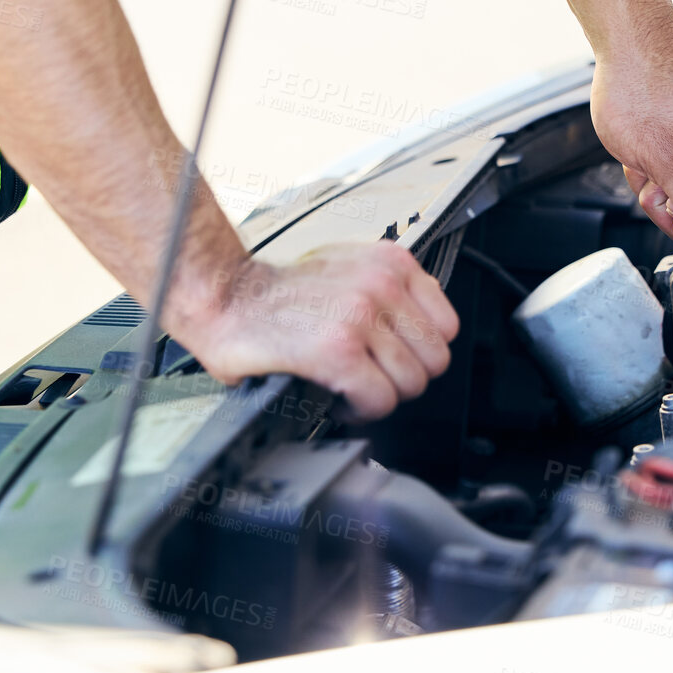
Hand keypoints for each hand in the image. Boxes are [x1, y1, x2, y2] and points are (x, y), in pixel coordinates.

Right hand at [173, 243, 460, 421]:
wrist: (225, 299)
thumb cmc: (279, 292)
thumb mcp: (348, 268)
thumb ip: (390, 289)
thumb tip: (423, 327)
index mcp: (390, 262)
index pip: (447, 325)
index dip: (420, 351)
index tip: (393, 356)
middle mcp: (380, 284)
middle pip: (434, 360)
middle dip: (403, 378)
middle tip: (371, 376)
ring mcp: (360, 317)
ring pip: (410, 384)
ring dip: (379, 395)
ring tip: (350, 385)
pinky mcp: (337, 351)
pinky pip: (379, 400)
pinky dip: (360, 410)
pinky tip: (337, 397)